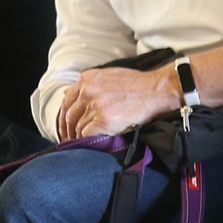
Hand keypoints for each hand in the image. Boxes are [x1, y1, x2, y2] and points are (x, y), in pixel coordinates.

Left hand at [57, 65, 178, 141]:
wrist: (158, 91)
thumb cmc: (138, 85)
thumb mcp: (109, 77)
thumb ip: (88, 84)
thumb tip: (66, 92)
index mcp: (86, 79)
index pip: (66, 101)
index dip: (64, 117)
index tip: (66, 127)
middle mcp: (87, 90)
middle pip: (68, 115)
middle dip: (67, 130)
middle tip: (69, 140)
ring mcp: (95, 105)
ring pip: (77, 126)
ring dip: (77, 138)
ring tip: (80, 145)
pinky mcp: (104, 120)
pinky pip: (86, 134)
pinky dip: (86, 141)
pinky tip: (90, 144)